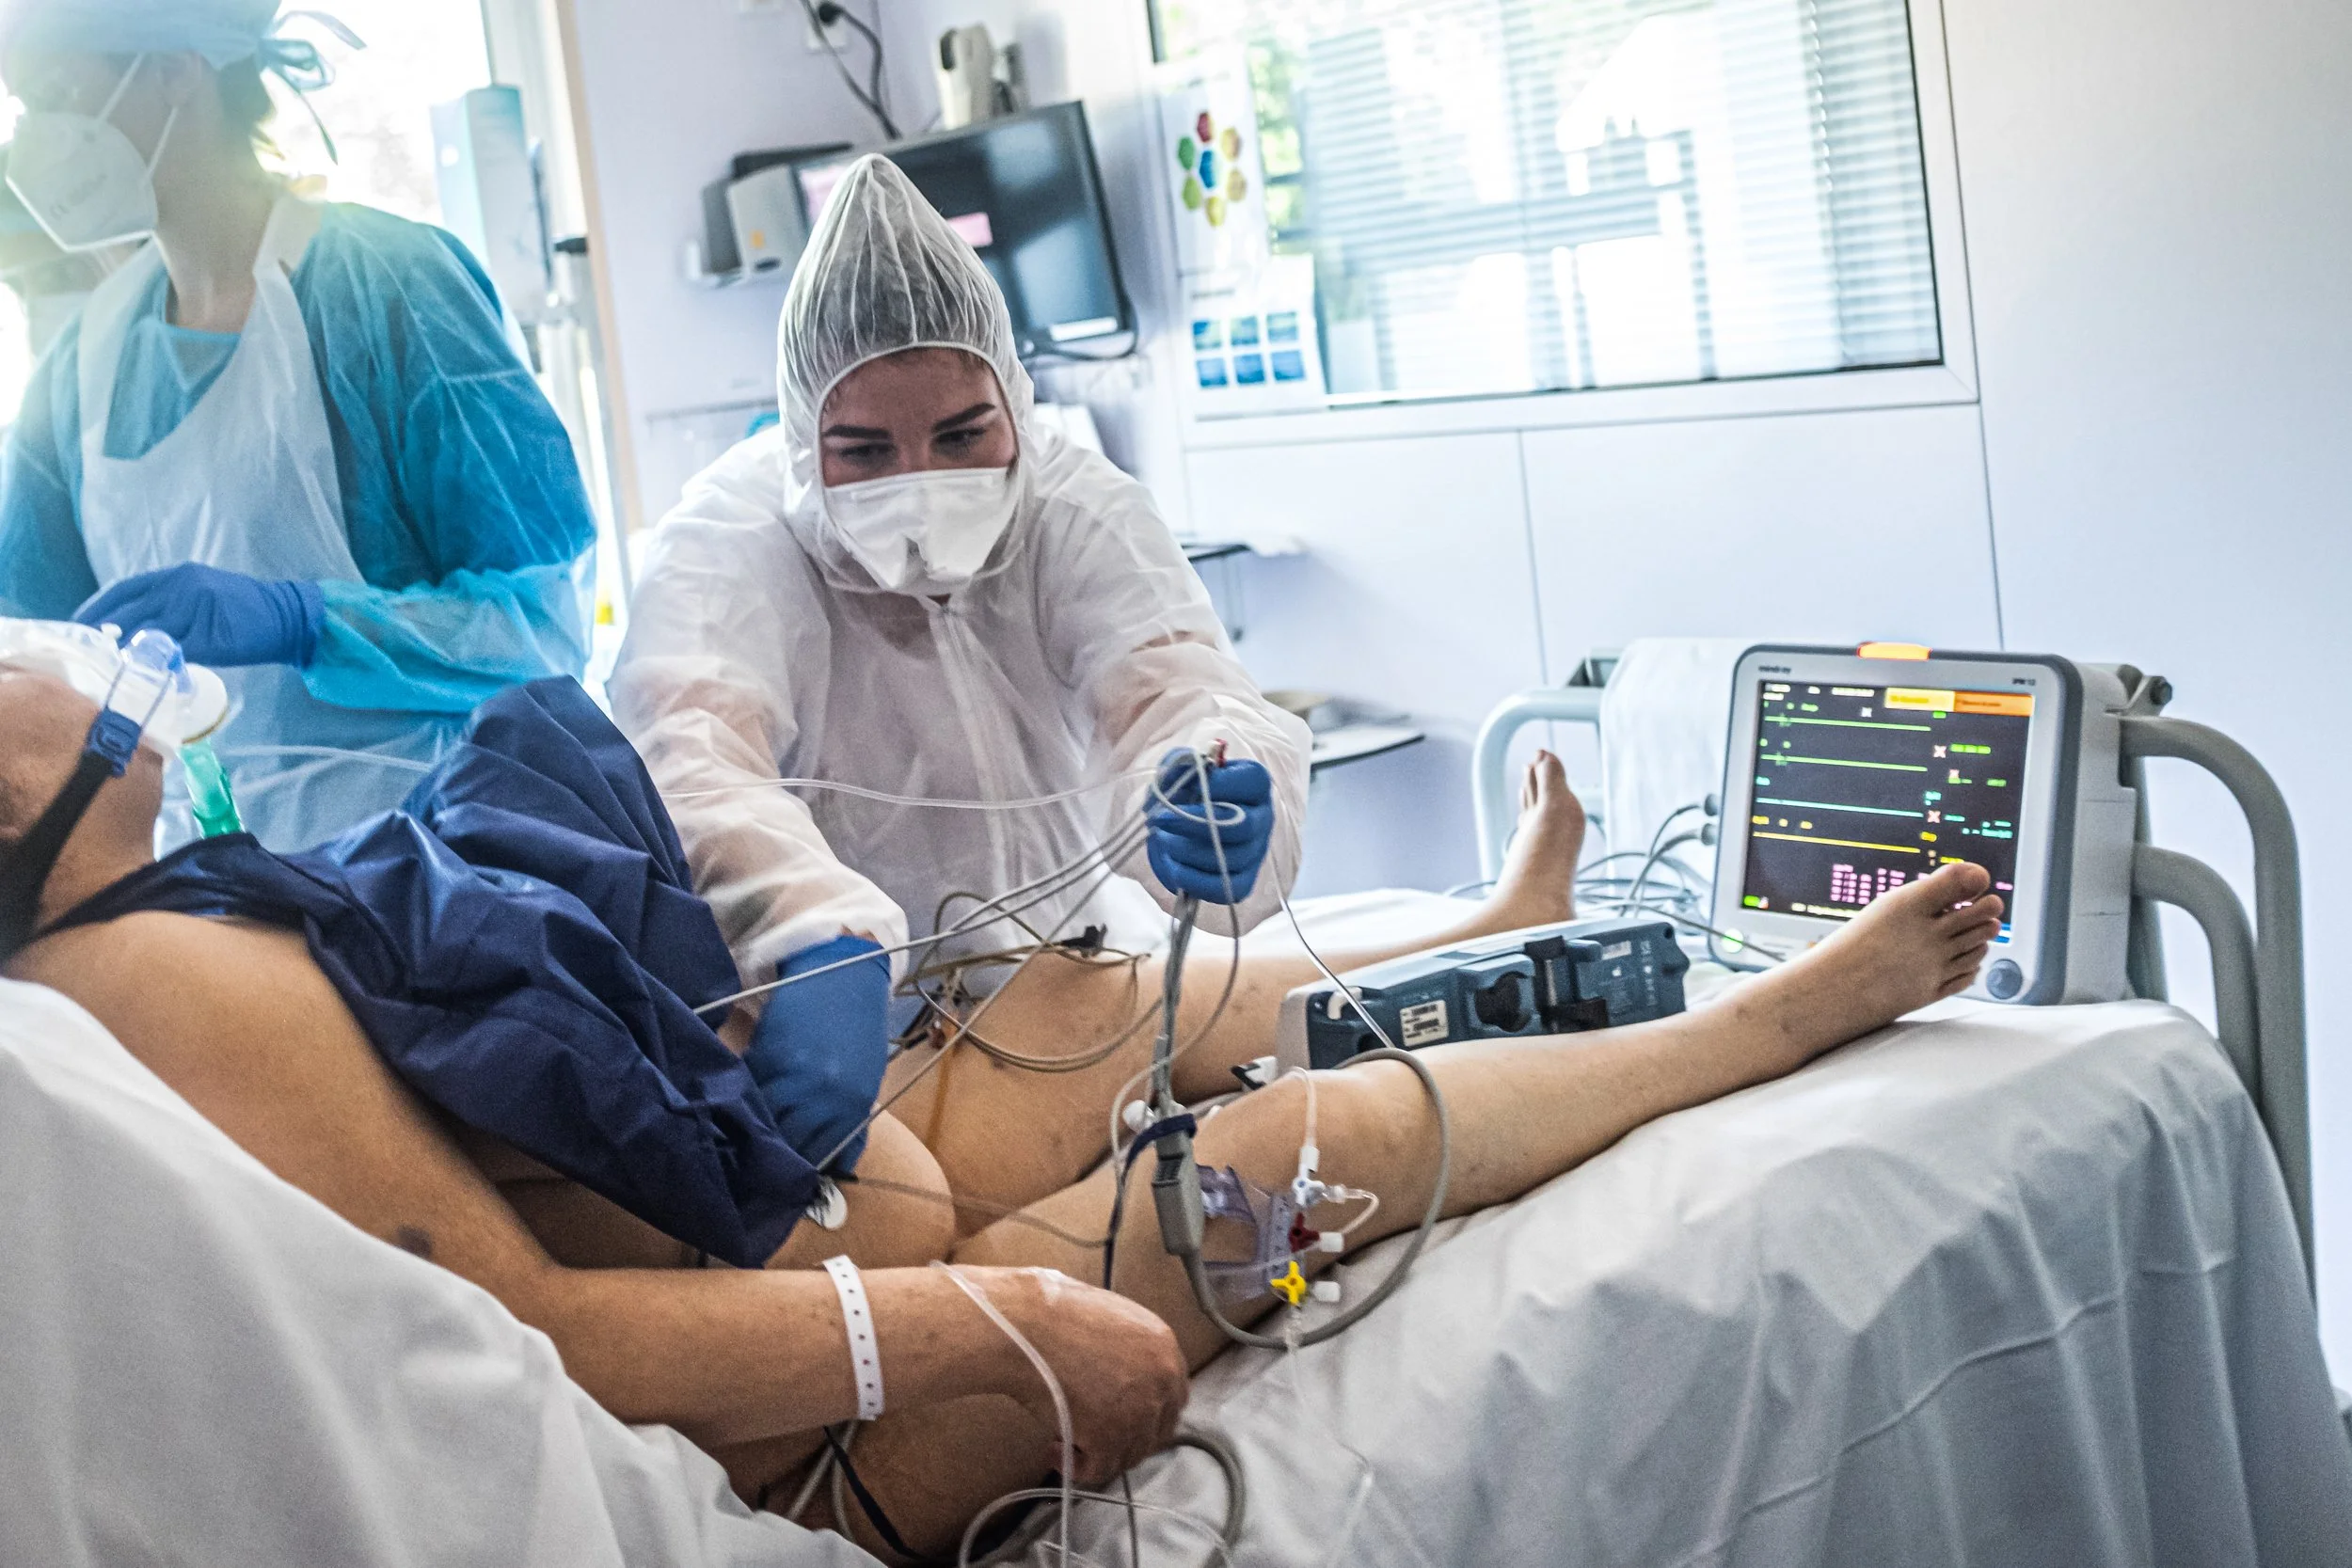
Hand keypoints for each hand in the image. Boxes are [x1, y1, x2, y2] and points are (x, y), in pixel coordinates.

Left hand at [76, 564, 323, 667]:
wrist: (288, 618)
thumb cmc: (244, 610)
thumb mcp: (202, 594)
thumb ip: (169, 605)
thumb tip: (131, 628)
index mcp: (176, 576)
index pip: (124, 590)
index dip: (97, 609)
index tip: (78, 626)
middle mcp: (181, 588)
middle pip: (128, 613)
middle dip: (103, 634)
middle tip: (86, 653)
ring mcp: (195, 612)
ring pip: (146, 635)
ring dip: (125, 653)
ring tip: (108, 667)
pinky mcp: (209, 638)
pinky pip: (172, 654)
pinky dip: (155, 664)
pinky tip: (143, 674)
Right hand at [745, 934, 891, 1171]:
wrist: (841, 970)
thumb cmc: (857, 1026)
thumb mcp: (863, 1080)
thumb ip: (846, 1123)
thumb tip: (831, 1165)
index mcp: (850, 1106)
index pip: (820, 1158)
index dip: (802, 1175)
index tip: (788, 1186)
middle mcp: (820, 1098)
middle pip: (789, 1147)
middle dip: (776, 1162)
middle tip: (761, 1174)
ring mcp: (790, 1078)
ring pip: (765, 1124)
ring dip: (754, 1136)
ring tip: (744, 1149)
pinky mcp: (764, 1056)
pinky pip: (749, 1093)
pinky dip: (743, 1103)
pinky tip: (737, 1113)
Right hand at [993, 1269, 1188, 1485]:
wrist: (1026, 1326)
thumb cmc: (1055, 1315)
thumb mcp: (1113, 1320)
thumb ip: (1132, 1352)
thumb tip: (1124, 1380)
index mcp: (1165, 1347)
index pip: (1174, 1398)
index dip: (1149, 1415)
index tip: (1122, 1419)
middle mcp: (1162, 1381)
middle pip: (1157, 1432)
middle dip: (1126, 1439)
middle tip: (1093, 1435)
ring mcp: (1140, 1411)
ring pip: (1128, 1455)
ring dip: (1099, 1454)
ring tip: (1064, 1440)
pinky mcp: (1111, 1437)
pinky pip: (1099, 1470)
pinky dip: (1076, 1468)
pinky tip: (1054, 1452)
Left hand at [1147, 749, 1274, 905]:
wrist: (1181, 827)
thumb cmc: (1186, 793)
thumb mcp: (1181, 769)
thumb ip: (1180, 765)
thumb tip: (1181, 773)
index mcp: (1255, 784)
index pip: (1253, 781)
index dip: (1219, 784)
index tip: (1185, 786)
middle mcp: (1263, 818)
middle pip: (1242, 826)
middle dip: (1194, 824)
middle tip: (1160, 820)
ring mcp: (1255, 852)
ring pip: (1231, 859)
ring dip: (1189, 851)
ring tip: (1163, 840)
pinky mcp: (1243, 881)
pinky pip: (1226, 889)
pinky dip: (1195, 881)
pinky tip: (1173, 867)